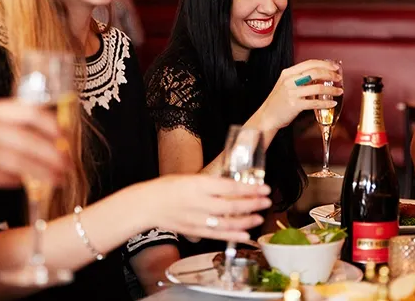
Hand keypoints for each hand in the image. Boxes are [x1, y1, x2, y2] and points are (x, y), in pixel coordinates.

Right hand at [0, 99, 68, 204]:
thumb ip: (6, 125)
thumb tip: (49, 134)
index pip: (30, 112)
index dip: (53, 125)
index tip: (67, 137)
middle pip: (33, 139)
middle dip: (56, 154)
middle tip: (70, 164)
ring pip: (27, 161)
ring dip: (48, 172)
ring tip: (61, 179)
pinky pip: (13, 178)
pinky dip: (25, 182)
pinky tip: (32, 185)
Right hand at [144, 175, 271, 241]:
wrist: (147, 204)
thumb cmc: (168, 187)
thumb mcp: (191, 178)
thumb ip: (212, 183)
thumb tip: (233, 186)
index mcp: (199, 184)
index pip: (230, 187)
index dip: (250, 189)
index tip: (264, 188)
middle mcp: (199, 202)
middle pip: (233, 205)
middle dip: (254, 204)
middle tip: (267, 201)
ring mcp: (197, 218)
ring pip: (228, 222)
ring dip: (247, 221)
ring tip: (260, 217)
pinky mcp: (195, 230)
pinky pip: (218, 235)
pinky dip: (233, 236)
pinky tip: (246, 235)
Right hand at [257, 60, 342, 130]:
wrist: (267, 116)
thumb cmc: (278, 101)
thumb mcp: (286, 84)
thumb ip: (300, 79)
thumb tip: (320, 76)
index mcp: (287, 73)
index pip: (309, 63)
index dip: (324, 64)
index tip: (334, 66)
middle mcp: (289, 81)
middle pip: (315, 72)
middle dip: (330, 74)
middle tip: (338, 78)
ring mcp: (291, 93)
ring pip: (317, 87)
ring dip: (331, 89)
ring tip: (339, 91)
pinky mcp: (295, 105)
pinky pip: (314, 103)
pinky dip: (326, 103)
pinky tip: (332, 103)